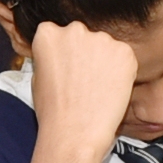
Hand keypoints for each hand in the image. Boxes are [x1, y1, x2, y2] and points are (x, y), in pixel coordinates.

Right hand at [28, 18, 138, 162]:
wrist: (74, 132)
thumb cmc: (53, 111)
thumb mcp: (38, 77)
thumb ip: (52, 57)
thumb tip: (64, 53)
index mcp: (47, 35)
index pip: (55, 31)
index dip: (62, 50)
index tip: (64, 64)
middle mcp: (74, 30)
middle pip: (82, 34)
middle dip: (83, 51)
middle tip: (81, 77)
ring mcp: (101, 39)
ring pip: (104, 45)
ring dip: (103, 60)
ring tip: (95, 86)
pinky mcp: (124, 51)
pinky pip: (123, 56)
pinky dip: (120, 69)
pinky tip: (108, 88)